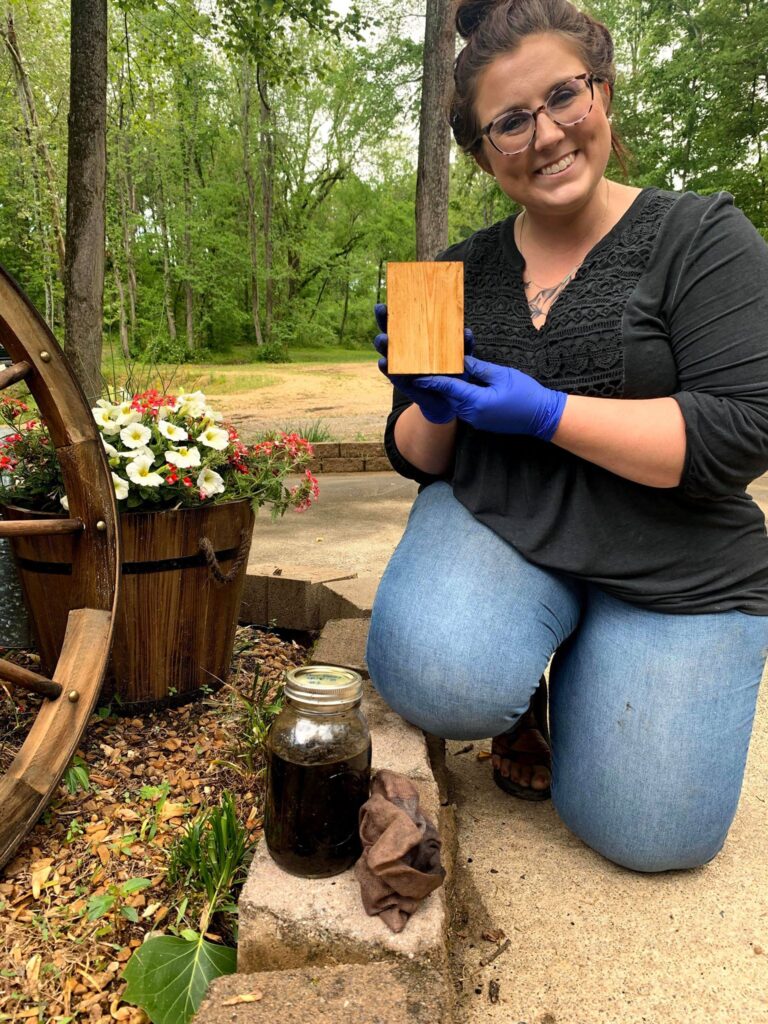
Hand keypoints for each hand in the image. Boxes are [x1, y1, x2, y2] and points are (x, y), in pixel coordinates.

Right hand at [373, 303, 474, 425]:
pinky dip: (386, 367)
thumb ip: (463, 346)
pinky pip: (389, 372)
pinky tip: (384, 362)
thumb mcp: (460, 357)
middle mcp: (406, 349)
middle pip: (391, 331)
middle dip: (384, 320)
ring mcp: (400, 365)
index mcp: (419, 338)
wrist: (448, 400)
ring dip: (382, 343)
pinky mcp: (399, 380)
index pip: (406, 320)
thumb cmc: (453, 373)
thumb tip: (467, 333)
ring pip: (386, 351)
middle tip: (381, 310)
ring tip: (383, 339)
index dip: (398, 309)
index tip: (392, 297)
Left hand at [415, 355, 566, 440]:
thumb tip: (462, 360)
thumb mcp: (502, 375)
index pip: (449, 388)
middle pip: (449, 397)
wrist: (542, 417)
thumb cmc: (526, 394)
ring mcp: (477, 420)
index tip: (417, 375)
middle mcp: (473, 414)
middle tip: (425, 371)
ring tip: (438, 376)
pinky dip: (459, 397)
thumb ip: (480, 368)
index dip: (432, 380)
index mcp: (477, 401)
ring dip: (448, 391)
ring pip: (456, 403)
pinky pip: (465, 408)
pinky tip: (457, 386)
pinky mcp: (482, 422)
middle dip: (437, 385)